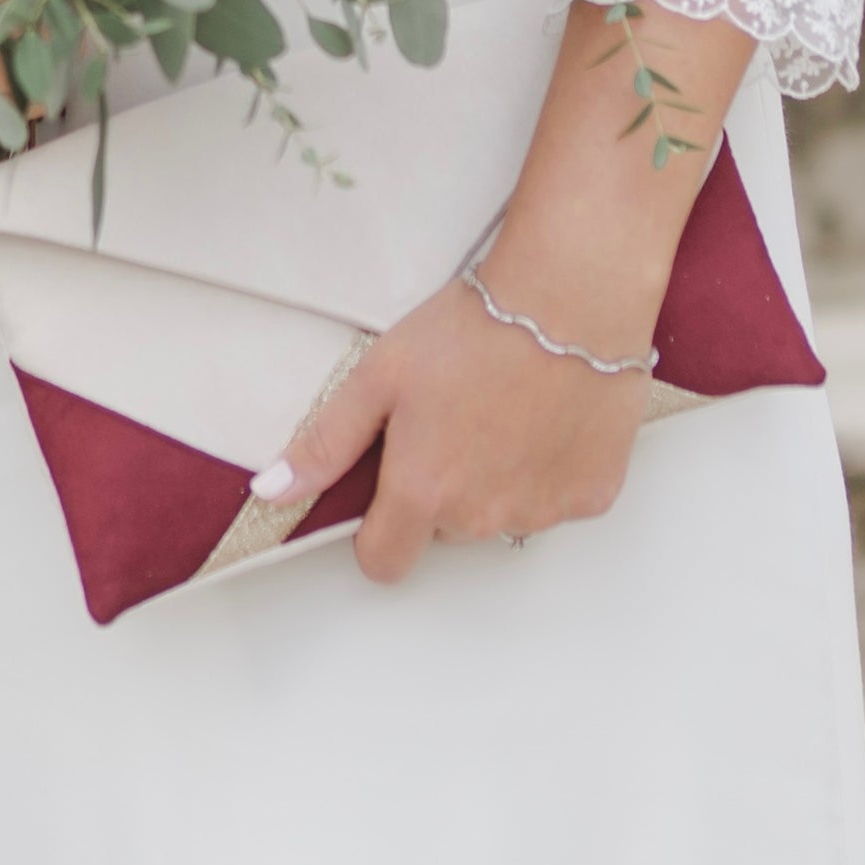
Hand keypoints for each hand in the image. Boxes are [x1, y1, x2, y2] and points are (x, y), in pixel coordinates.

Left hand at [258, 262, 654, 583]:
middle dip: (438, 488)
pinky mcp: (590, 497)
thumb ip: (325, 443)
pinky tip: (542, 416)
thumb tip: (275, 490)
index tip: (385, 492)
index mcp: (423, 493)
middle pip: (444, 530)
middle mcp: (482, 518)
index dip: (377, 531)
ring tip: (499, 407)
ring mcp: (541, 513)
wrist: (566, 302)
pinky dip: (545, 470)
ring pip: (500, 516)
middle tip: (448, 417)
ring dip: (493, 479)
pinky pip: (554, 499)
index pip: (384, 562)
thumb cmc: (471, 331)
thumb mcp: (378, 376)